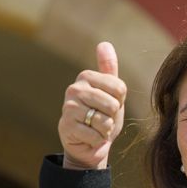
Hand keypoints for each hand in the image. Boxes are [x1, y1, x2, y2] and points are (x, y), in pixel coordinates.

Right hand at [59, 41, 126, 169]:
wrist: (88, 143)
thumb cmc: (102, 116)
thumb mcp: (111, 92)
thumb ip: (109, 70)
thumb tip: (104, 43)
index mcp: (87, 76)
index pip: (120, 89)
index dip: (119, 102)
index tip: (108, 105)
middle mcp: (75, 88)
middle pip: (113, 105)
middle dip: (112, 118)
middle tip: (101, 119)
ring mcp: (69, 106)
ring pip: (104, 121)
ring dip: (105, 130)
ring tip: (95, 127)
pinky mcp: (66, 125)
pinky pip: (96, 135)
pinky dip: (97, 140)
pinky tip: (89, 137)